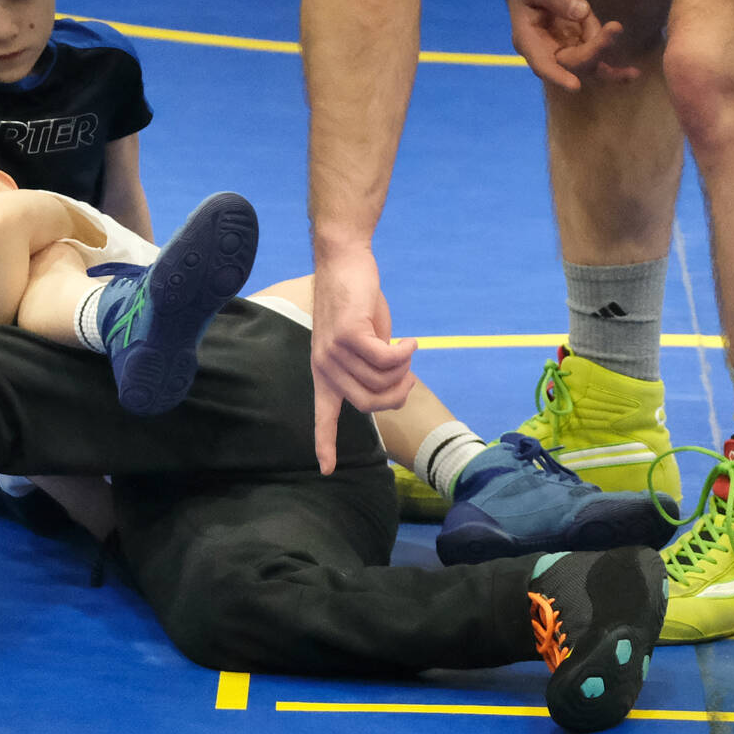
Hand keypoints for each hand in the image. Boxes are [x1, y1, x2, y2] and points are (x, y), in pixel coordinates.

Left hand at [309, 249, 417, 474]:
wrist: (344, 262)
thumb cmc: (356, 301)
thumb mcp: (364, 340)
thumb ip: (372, 365)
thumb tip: (395, 386)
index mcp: (325, 372)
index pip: (323, 415)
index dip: (325, 444)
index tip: (326, 471)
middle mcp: (325, 366)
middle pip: (369, 404)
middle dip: (397, 394)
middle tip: (409, 374)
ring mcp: (334, 351)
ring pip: (382, 381)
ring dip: (404, 368)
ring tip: (406, 349)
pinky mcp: (349, 334)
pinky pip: (387, 359)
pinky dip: (405, 353)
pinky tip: (410, 341)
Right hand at [504, 0, 636, 90]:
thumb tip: (582, 12)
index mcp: (528, 40)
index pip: (541, 64)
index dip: (557, 76)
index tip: (575, 85)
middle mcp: (547, 52)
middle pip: (573, 63)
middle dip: (594, 50)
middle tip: (614, 28)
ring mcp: (565, 51)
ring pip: (589, 64)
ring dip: (605, 49)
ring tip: (616, 28)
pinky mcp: (580, 46)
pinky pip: (598, 59)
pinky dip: (614, 64)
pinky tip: (633, 73)